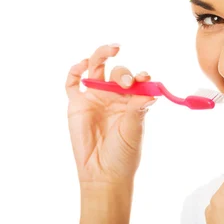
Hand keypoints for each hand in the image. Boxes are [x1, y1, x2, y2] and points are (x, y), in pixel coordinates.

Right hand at [65, 44, 157, 186]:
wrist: (103, 173)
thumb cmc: (124, 154)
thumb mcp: (134, 131)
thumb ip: (138, 110)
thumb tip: (150, 93)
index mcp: (132, 100)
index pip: (137, 80)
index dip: (141, 76)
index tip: (145, 77)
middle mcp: (114, 96)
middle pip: (118, 72)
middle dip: (124, 73)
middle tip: (127, 82)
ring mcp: (95, 97)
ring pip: (96, 68)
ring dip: (102, 55)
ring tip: (112, 50)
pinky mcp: (77, 104)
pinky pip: (72, 82)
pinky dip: (75, 70)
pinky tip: (82, 65)